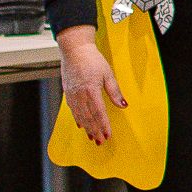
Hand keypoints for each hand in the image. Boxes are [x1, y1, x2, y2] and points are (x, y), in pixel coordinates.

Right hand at [56, 26, 123, 144]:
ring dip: (87, 127)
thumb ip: (115, 91)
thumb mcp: (108, 74)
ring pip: (80, 115)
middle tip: (100, 142)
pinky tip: (81, 125)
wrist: (75, 50)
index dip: (104, 125)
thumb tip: (123, 105)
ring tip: (92, 137)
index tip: (108, 135)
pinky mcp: (68, 92)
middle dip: (95, 131)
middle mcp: (80, 95)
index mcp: (91, 90)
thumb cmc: (92, 59)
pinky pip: (73, 109)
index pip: (99, 113)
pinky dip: (78, 118)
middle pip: (89, 117)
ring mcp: (73, 94)